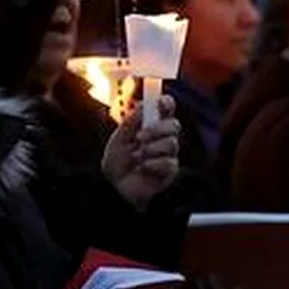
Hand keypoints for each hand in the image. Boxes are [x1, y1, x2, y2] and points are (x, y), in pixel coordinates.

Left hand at [101, 94, 180, 209]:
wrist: (115, 187)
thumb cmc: (117, 162)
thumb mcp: (119, 139)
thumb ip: (131, 123)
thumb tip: (142, 105)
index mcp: (150, 126)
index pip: (165, 110)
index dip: (166, 103)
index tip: (161, 102)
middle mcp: (162, 137)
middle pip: (174, 124)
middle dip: (158, 129)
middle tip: (139, 137)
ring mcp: (167, 154)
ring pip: (172, 143)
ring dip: (152, 149)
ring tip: (137, 157)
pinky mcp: (170, 170)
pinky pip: (170, 162)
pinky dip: (154, 164)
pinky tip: (143, 168)